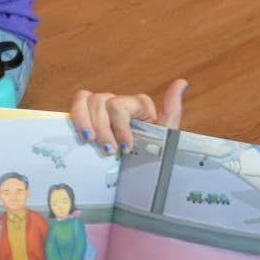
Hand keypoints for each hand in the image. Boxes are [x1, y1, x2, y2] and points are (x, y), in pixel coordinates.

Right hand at [70, 78, 187, 153]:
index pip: (122, 105)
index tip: (125, 149)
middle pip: (104, 101)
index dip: (121, 127)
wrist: (133, 177)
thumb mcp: (164, 138)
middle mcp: (119, 102)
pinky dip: (77, 117)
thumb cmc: (149, 156)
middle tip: (109, 152)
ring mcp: (101, 106)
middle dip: (105, 130)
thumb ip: (172, 111)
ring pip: (88, 99)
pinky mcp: (86, 115)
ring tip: (92, 143)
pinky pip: (78, 103)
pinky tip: (82, 136)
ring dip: (89, 124)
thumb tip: (181, 82)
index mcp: (138, 105)